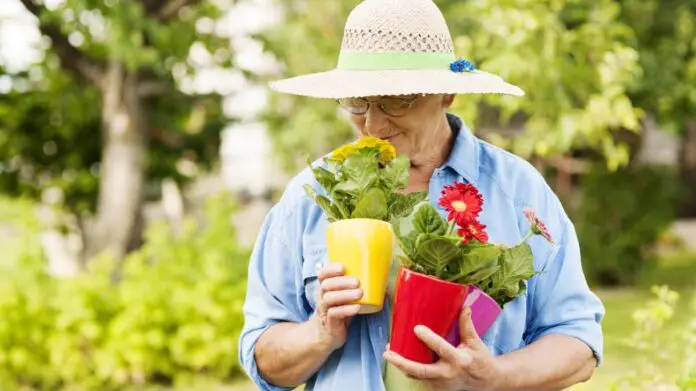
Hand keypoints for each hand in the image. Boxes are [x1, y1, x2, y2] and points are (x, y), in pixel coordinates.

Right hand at [312, 263, 362, 351]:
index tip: (342, 267)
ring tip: (359, 293)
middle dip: (342, 281)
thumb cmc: (340, 313)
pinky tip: (357, 308)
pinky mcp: (329, 322)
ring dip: (345, 295)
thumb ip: (356, 290)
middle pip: (326, 285)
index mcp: (326, 289)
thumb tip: (382, 283)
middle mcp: (323, 297)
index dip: (330, 269)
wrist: (327, 335)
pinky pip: (334, 314)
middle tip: (357, 282)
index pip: (322, 275)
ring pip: (329, 299)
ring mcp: (324, 310)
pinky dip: (346, 310)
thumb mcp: (345, 299)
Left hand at [384, 307, 506, 390]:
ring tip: (389, 353)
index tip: (417, 329)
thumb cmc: (481, 360)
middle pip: (421, 370)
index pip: (442, 349)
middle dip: (402, 363)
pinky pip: (420, 378)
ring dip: (402, 365)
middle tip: (388, 353)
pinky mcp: (438, 387)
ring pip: (417, 376)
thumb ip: (467, 325)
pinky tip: (401, 358)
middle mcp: (448, 373)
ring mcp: (442, 383)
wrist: (488, 382)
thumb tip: (464, 307)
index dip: (429, 339)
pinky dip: (409, 369)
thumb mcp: (476, 342)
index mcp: (459, 360)